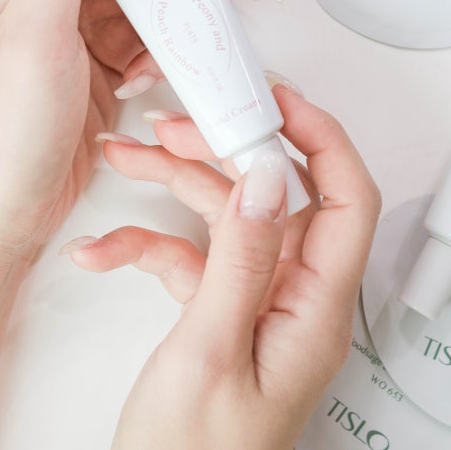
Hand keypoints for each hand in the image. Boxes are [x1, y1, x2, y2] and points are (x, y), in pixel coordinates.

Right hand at [62, 84, 381, 449]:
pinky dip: (147, 243)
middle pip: (275, 195)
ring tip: (127, 156)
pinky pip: (192, 256)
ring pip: (228, 217)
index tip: (277, 99)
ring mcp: (257, 302)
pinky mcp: (220, 311)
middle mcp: (295, 296)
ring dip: (177, 185)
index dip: (322, 139)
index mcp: (315, 307)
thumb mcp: (212, 351)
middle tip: (177, 123)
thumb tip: (269, 177)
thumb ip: (243, 259)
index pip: (348, 199)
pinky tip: (102, 249)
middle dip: (224, 151)